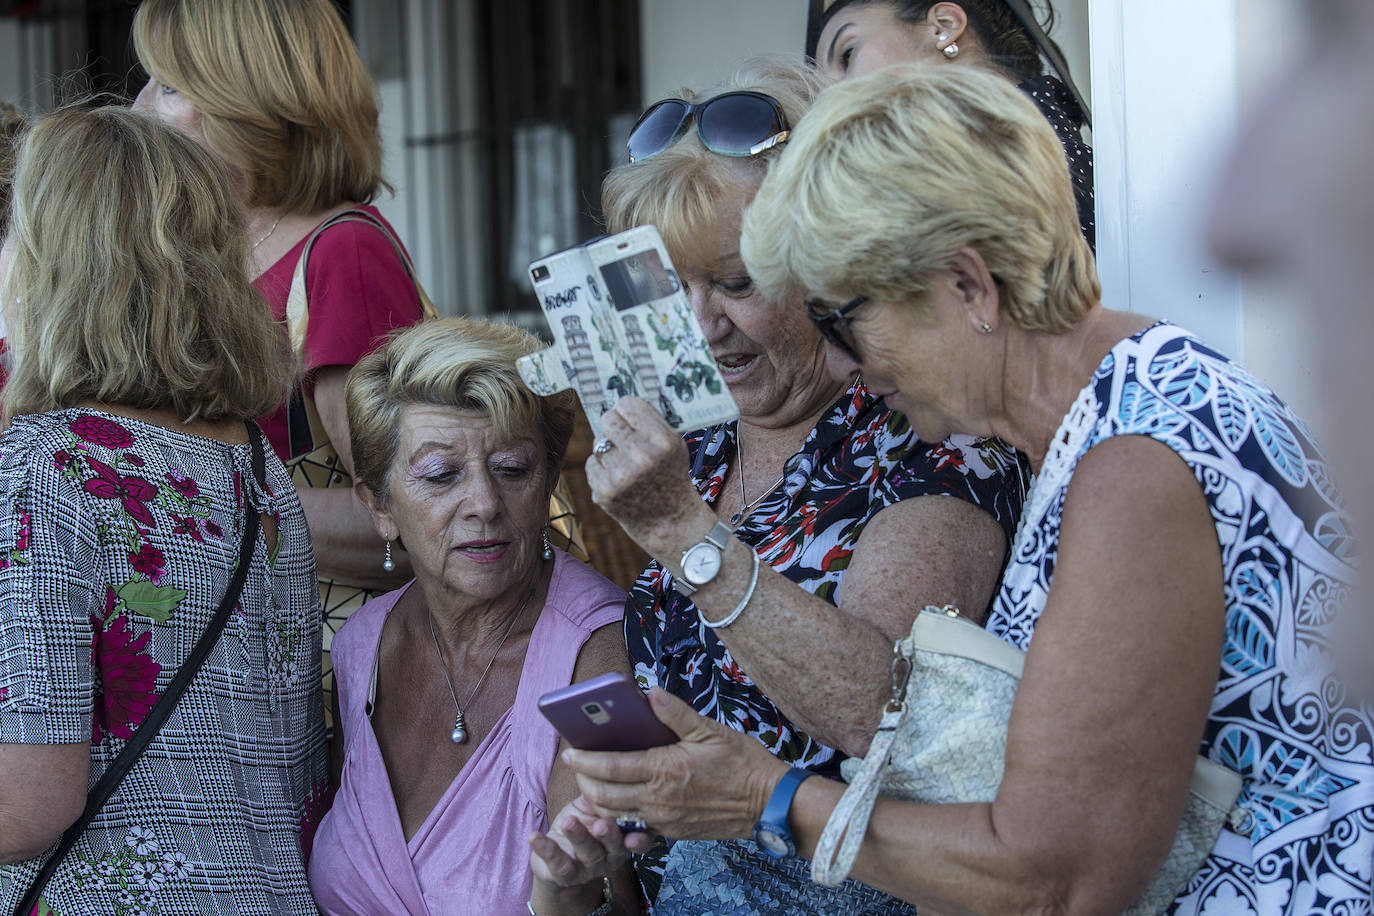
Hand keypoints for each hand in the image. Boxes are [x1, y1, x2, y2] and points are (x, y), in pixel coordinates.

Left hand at [528, 797, 631, 912]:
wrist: (558, 860)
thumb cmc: (582, 824)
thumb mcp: (593, 806)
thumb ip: (601, 787)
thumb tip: (602, 753)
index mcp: (622, 836)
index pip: (637, 837)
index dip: (640, 838)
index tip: (636, 832)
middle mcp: (610, 854)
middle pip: (614, 845)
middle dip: (609, 835)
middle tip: (601, 824)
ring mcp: (588, 867)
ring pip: (587, 853)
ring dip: (578, 837)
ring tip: (568, 822)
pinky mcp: (564, 874)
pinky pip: (557, 864)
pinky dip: (545, 849)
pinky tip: (535, 836)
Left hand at [563, 687, 789, 841]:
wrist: (768, 804)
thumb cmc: (743, 763)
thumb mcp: (710, 729)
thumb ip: (675, 712)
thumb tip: (650, 692)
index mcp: (664, 769)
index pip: (610, 767)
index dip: (583, 760)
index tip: (569, 752)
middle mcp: (658, 799)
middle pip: (602, 797)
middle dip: (582, 783)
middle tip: (577, 767)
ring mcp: (664, 819)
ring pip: (615, 816)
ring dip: (597, 802)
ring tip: (591, 784)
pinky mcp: (673, 832)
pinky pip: (636, 826)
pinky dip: (620, 815)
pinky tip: (620, 800)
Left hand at [584, 397, 714, 558]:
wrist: (670, 521)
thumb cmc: (671, 476)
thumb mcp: (675, 444)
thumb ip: (651, 421)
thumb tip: (619, 401)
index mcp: (661, 441)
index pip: (626, 404)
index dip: (628, 412)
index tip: (632, 419)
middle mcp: (641, 457)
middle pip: (608, 419)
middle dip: (615, 426)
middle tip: (624, 438)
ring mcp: (620, 476)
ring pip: (599, 442)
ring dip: (610, 451)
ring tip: (627, 466)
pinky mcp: (604, 491)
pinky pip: (593, 463)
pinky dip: (603, 469)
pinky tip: (619, 480)